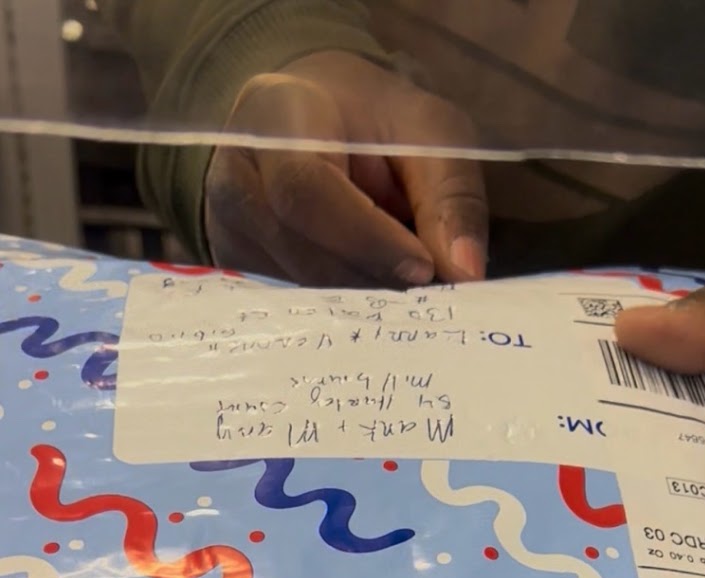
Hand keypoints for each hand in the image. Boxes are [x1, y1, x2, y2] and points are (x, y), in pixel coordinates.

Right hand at [205, 51, 488, 289]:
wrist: (315, 123)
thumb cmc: (375, 123)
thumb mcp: (429, 133)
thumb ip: (450, 196)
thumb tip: (466, 274)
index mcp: (275, 118)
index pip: (305, 190)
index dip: (365, 240)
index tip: (423, 270)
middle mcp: (236, 177)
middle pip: (300, 254)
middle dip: (373, 283)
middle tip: (430, 299)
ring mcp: (227, 230)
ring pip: (296, 294)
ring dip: (361, 308)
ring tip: (406, 299)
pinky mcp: (239, 273)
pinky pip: (289, 312)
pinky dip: (341, 320)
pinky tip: (375, 310)